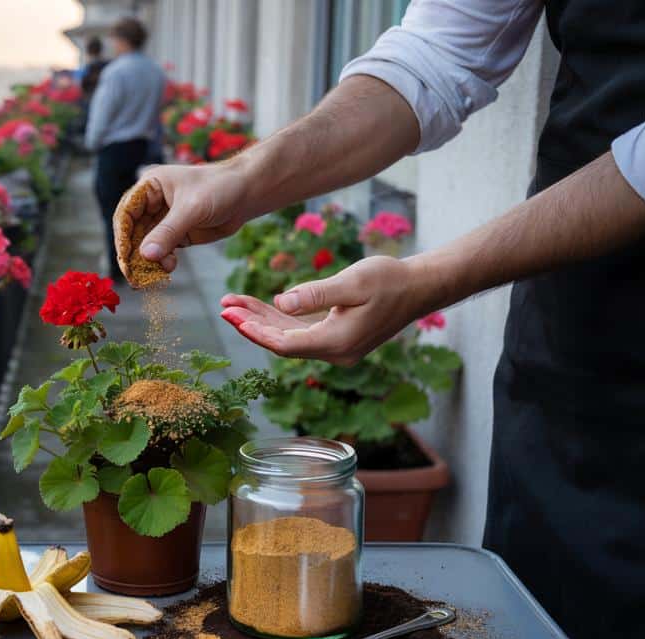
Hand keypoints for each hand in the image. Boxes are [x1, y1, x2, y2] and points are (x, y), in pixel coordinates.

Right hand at [120, 161, 258, 271]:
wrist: (248, 194)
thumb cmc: (221, 188)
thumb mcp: (192, 208)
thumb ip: (168, 232)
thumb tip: (146, 256)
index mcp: (149, 187)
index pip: (126, 213)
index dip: (122, 236)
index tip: (125, 257)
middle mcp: (152, 204)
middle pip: (132, 233)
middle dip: (133, 255)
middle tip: (134, 276)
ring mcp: (164, 221)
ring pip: (146, 245)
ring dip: (148, 262)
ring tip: (153, 277)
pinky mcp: (177, 235)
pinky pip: (162, 252)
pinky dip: (161, 263)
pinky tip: (167, 270)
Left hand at [219, 256, 434, 364]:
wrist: (421, 287)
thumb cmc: (390, 280)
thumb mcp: (352, 282)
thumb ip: (316, 294)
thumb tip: (281, 303)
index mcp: (337, 343)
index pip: (284, 344)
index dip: (254, 331)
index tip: (232, 316)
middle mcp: (334, 352)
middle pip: (281, 342)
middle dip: (250, 324)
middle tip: (223, 308)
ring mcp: (335, 347)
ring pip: (288, 336)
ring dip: (260, 321)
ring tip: (231, 305)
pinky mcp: (336, 336)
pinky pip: (300, 331)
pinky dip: (278, 319)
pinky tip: (257, 306)